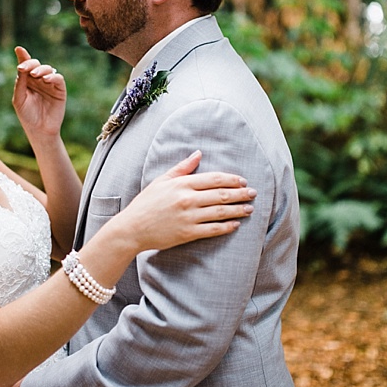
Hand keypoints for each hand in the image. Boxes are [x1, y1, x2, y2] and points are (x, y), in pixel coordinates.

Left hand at [12, 46, 65, 139]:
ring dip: (41, 69)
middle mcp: (38, 80)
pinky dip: (53, 76)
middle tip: (24, 68)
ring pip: (48, 69)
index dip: (23, 56)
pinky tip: (46, 79)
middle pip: (36, 64)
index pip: (25, 66)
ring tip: (35, 75)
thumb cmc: (27, 116)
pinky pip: (58, 79)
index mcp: (27, 81)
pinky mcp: (59, 90)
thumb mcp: (19, 99)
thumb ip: (20, 83)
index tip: (18, 49)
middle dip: (30, 63)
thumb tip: (20, 66)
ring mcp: (49, 84)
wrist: (39, 131)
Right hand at [115, 150, 255, 251]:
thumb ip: (182, 168)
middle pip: (221, 195)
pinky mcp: (188, 233)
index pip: (214, 179)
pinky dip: (226, 227)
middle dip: (240, 194)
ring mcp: (188, 217)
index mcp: (182, 184)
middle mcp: (187, 199)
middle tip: (253, 193)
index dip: (232, 179)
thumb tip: (198, 154)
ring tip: (249, 209)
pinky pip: (212, 229)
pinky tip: (235, 225)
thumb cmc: (146, 203)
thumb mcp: (162, 181)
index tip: (243, 181)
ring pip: (220, 212)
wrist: (132, 228)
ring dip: (238, 210)